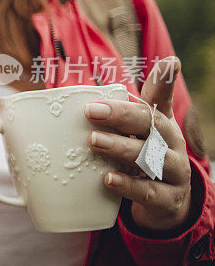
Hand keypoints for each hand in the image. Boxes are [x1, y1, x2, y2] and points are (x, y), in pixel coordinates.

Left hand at [85, 56, 191, 231]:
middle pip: (153, 126)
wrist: (166, 202)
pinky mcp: (167, 199)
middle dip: (122, 116)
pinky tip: (108, 179)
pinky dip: (128, 186)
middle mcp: (171, 145)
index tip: (169, 63)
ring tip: (94, 141)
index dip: (165, 82)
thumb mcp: (139, 131)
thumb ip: (125, 106)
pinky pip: (149, 193)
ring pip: (151, 158)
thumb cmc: (145, 155)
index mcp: (162, 125)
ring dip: (121, 148)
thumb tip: (114, 79)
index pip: (162, 101)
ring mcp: (173, 173)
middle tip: (91, 111)